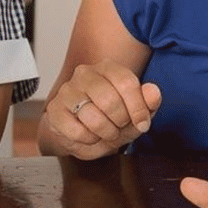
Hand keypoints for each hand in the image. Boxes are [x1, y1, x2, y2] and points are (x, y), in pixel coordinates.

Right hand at [42, 60, 161, 159]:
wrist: (83, 133)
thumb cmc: (111, 118)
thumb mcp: (135, 112)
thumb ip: (149, 102)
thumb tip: (153, 92)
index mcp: (108, 68)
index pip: (126, 83)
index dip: (138, 108)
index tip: (143, 124)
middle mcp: (85, 74)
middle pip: (109, 100)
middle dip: (120, 122)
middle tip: (120, 128)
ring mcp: (68, 91)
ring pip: (92, 117)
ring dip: (106, 133)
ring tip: (106, 133)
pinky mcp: (55, 110)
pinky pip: (77, 130)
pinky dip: (89, 140)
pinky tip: (90, 135)